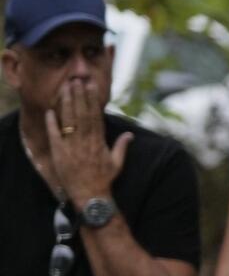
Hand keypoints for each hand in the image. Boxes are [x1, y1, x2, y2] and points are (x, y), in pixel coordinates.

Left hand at [46, 80, 128, 203]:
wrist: (90, 195)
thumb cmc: (104, 179)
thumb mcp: (117, 163)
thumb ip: (122, 147)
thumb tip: (130, 135)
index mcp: (99, 141)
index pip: (95, 115)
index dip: (92, 100)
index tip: (90, 87)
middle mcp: (86, 141)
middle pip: (82, 114)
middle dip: (79, 96)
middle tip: (76, 80)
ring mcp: (72, 147)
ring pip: (70, 121)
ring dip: (67, 104)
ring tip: (65, 89)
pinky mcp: (60, 154)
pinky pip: (55, 136)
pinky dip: (52, 123)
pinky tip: (50, 111)